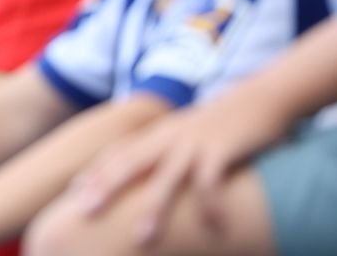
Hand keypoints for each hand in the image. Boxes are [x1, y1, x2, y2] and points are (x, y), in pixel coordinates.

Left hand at [68, 93, 292, 245]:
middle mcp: (169, 136)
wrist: (262, 97)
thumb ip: (169, 150)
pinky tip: (214, 229)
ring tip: (142, 238)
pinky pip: (211, 181)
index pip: (118, 151)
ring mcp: (194, 142)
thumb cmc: (225, 122)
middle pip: (129, 162)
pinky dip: (210, 205)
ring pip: (166, 177)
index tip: (73, 193)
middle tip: (84, 213)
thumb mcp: (189, 133)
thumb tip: (155, 175)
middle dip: (105, 187)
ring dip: (153, 209)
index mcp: (159, 132)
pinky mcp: (221, 148)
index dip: (95, 171)